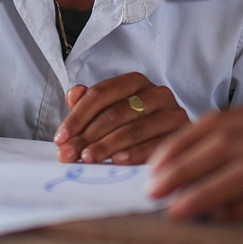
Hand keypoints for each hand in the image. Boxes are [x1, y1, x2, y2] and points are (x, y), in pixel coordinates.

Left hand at [54, 72, 189, 164]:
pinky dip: (134, 153)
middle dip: (87, 136)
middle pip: (114, 113)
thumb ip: (89, 104)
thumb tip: (73, 94)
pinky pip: (155, 144)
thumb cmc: (135, 128)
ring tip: (87, 159)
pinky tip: (116, 162)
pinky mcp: (183, 133)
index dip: (77, 117)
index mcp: (135, 81)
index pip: (100, 94)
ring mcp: (172, 112)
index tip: (60, 139)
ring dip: (106, 146)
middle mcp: (156, 92)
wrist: (179, 146)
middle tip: (68, 155)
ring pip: (133, 129)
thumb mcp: (109, 113)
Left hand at [148, 98, 242, 221]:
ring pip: (239, 170)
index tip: (155, 161)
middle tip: (150, 187)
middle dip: (180, 165)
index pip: (219, 122)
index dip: (181, 142)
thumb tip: (218, 168)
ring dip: (199, 189)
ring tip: (170, 208)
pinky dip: (236, 208)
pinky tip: (213, 218)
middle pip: (221, 143)